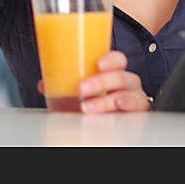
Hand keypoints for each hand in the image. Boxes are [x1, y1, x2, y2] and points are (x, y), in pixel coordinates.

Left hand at [36, 51, 150, 113]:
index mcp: (113, 72)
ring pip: (128, 93)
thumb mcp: (77, 89)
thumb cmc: (94, 100)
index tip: (98, 64)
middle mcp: (125, 82)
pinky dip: (128, 106)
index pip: (117, 60)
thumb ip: (63, 83)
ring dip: (105, 100)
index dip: (111, 60)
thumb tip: (45, 83)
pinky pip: (139, 108)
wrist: (104, 123)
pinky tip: (118, 108)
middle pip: (122, 76)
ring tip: (87, 106)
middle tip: (82, 88)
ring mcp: (133, 97)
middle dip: (102, 82)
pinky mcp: (137, 112)